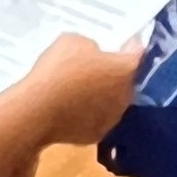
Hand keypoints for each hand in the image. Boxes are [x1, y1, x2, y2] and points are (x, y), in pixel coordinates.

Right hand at [15, 30, 142, 147]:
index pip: (137, 54)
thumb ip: (90, 46)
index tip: (125, 43)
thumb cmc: (58, 69)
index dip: (131, 47)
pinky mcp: (97, 135)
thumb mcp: (73, 41)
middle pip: (125, 80)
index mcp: (125, 69)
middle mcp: (126, 95)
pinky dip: (88, 114)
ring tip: (81, 90)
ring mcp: (113, 118)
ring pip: (112, 102)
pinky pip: (96, 119)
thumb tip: (93, 55)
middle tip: (96, 67)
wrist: (38, 109)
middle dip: (114, 74)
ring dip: (102, 95)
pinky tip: (71, 109)